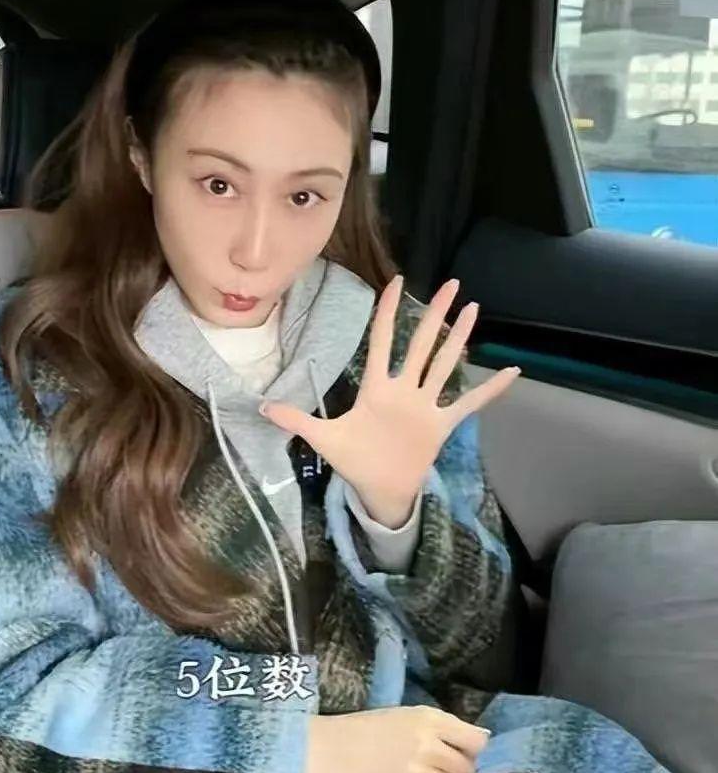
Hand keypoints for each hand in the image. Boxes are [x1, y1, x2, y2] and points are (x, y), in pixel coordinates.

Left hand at [260, 276, 520, 526]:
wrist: (379, 491)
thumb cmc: (354, 461)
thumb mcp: (323, 438)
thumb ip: (296, 419)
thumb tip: (261, 407)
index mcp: (376, 388)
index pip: (382, 341)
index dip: (388, 311)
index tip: (396, 281)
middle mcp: (404, 389)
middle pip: (421, 343)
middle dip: (435, 313)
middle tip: (451, 283)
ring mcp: (425, 405)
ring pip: (445, 364)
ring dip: (459, 338)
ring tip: (474, 310)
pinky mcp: (442, 424)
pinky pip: (470, 403)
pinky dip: (492, 390)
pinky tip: (512, 372)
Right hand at [306, 705, 489, 772]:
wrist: (326, 750)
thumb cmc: (364, 729)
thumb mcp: (405, 716)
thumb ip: (442, 727)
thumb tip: (481, 741)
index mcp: (428, 719)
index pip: (476, 740)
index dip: (470, 748)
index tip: (460, 751)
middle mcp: (428, 745)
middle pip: (466, 767)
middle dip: (457, 770)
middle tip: (436, 768)